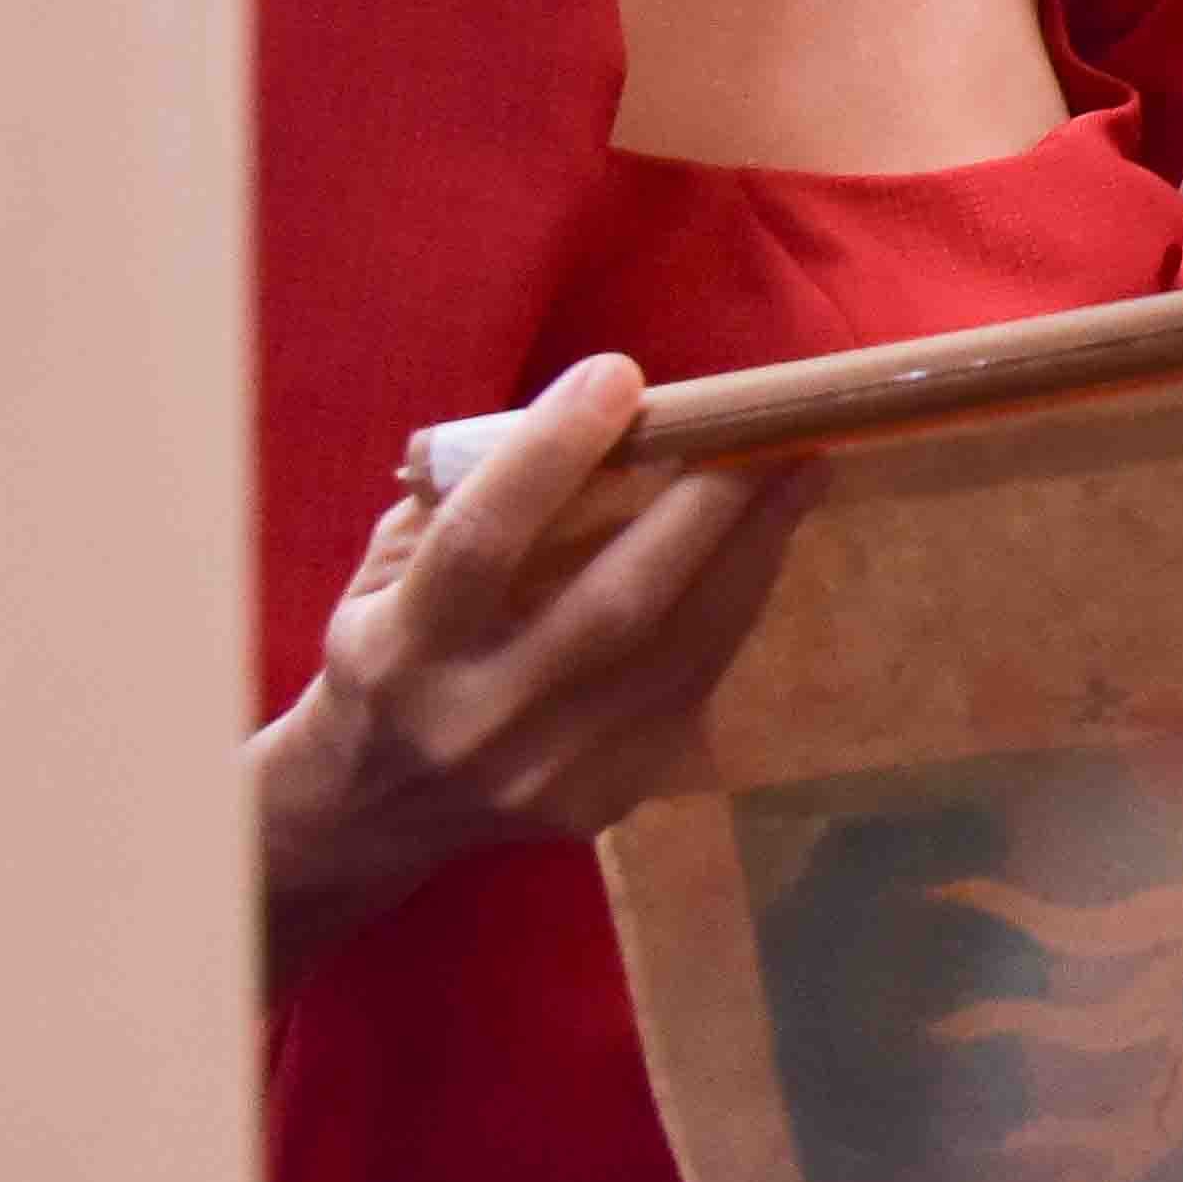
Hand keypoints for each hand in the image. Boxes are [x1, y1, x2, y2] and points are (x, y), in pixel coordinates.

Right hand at [249, 354, 813, 980]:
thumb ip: (469, 497)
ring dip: (752, 550)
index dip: (553, 453)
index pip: (481, 540)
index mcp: (403, 648)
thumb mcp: (389, 569)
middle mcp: (476, 718)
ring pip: (678, 648)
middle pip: (614, 602)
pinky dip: (738, 604)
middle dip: (703, 504)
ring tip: (803, 472)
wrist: (379, 807)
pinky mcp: (607, 795)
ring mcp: (548, 769)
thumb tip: (595, 419)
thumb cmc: (392, 648)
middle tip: (768, 425)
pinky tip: (768, 544)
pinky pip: (695, 684)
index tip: (620, 374)